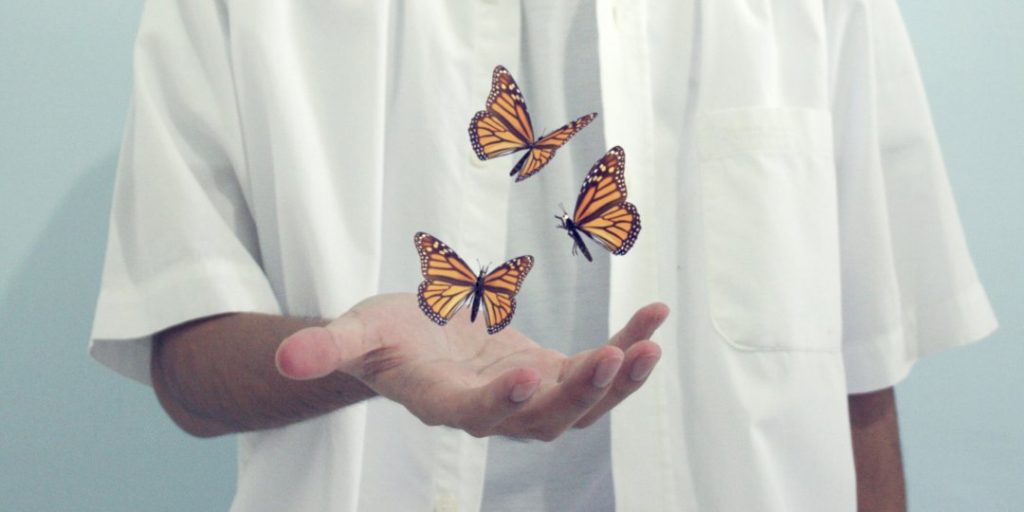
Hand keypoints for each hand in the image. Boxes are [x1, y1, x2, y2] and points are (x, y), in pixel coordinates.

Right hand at [275, 293, 666, 440]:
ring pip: (580, 406)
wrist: (417, 341)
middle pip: (542, 418)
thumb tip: (284, 358)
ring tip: (648, 347)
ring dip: (616, 382)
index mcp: (444, 403)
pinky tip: (653, 317)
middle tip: (609, 357)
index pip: (475, 414)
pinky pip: (596, 369)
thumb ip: (328, 348)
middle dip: (579, 394)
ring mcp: (528, 396)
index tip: (526, 375)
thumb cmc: (385, 338)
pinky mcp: (551, 374)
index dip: (501, 401)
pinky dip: (626, 348)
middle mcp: (493, 410)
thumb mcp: (357, 332)